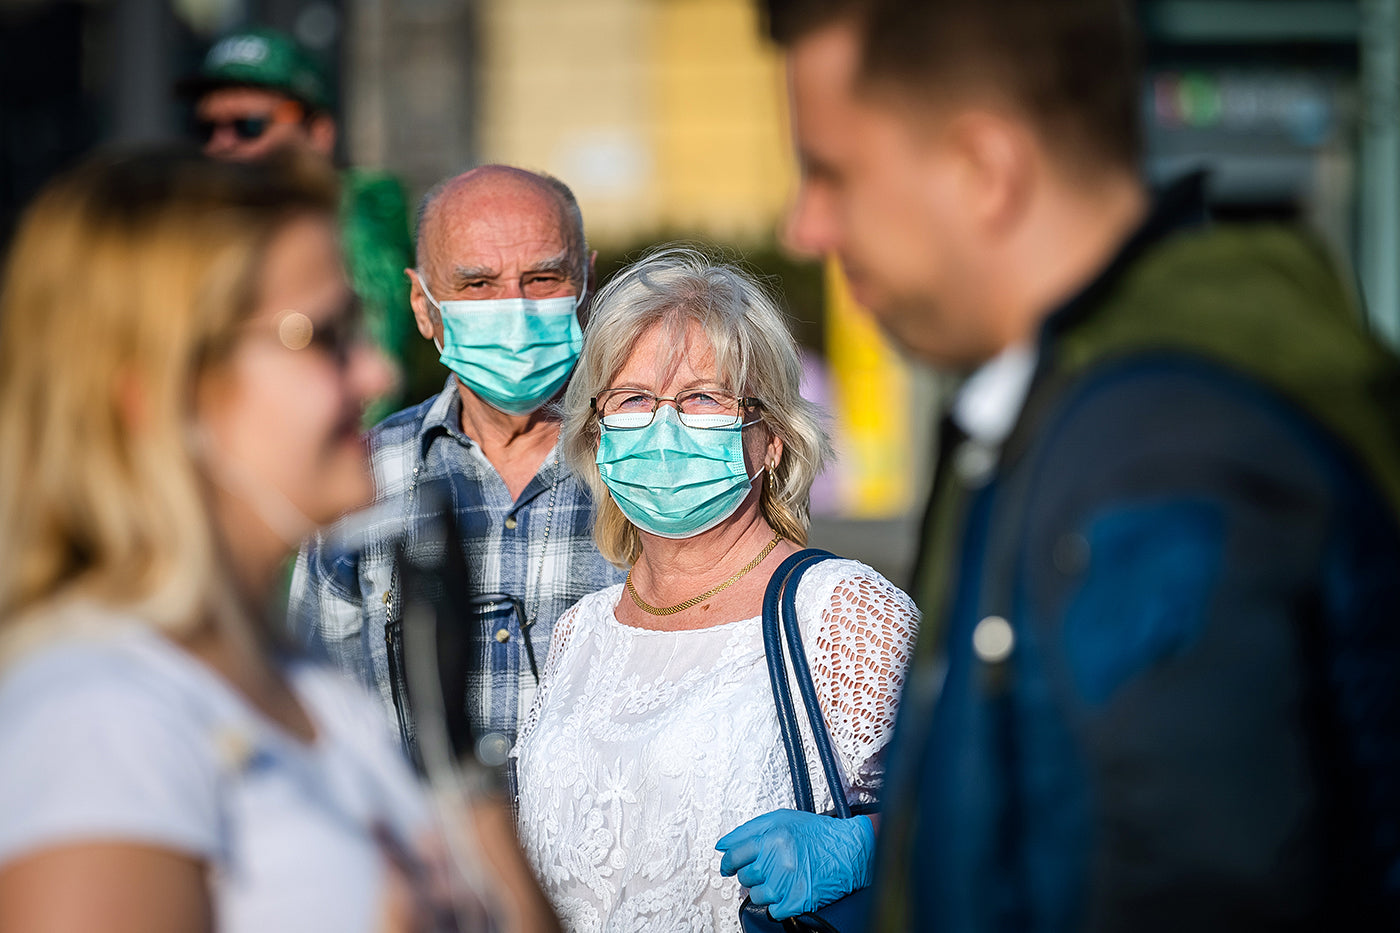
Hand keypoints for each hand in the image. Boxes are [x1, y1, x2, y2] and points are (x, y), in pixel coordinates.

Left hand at [715, 810, 874, 919]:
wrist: (849, 851)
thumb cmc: (818, 834)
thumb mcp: (782, 819)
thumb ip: (749, 830)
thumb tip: (723, 845)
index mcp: (772, 838)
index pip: (734, 855)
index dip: (728, 862)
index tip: (728, 866)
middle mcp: (778, 860)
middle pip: (745, 877)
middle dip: (753, 874)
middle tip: (768, 868)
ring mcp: (787, 883)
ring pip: (756, 896)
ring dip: (766, 890)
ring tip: (782, 878)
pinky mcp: (797, 901)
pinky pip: (773, 911)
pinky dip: (779, 904)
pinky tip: (790, 890)